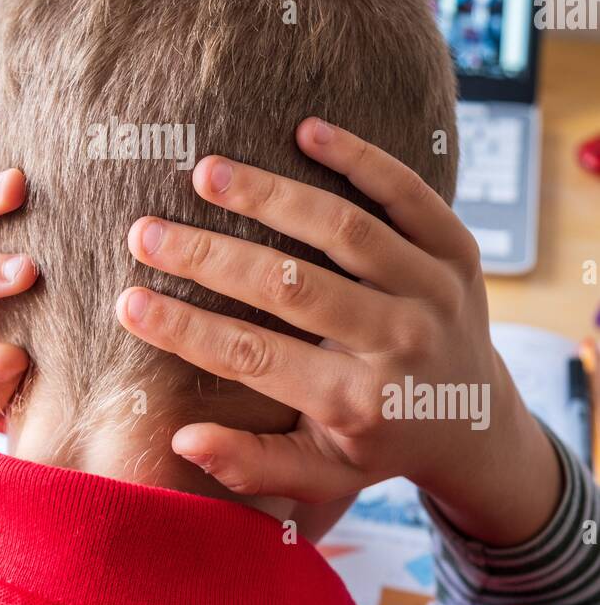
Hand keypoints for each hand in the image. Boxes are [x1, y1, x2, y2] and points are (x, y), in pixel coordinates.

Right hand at [117, 118, 560, 545]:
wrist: (477, 422)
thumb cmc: (379, 442)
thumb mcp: (321, 474)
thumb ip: (253, 463)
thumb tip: (183, 438)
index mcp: (359, 402)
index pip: (255, 357)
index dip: (185, 330)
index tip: (128, 301)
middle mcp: (400, 343)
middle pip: (292, 287)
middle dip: (210, 256)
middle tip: (145, 231)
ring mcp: (434, 290)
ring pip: (344, 230)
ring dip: (270, 195)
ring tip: (206, 172)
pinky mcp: (457, 250)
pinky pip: (407, 193)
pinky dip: (360, 157)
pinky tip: (306, 131)